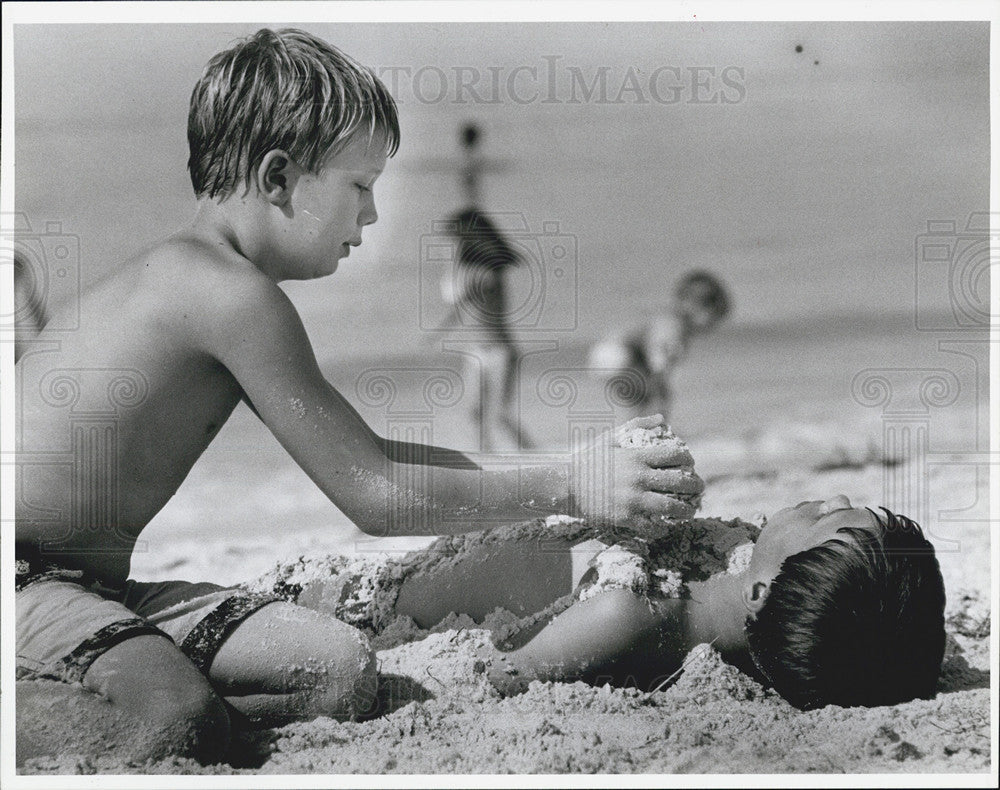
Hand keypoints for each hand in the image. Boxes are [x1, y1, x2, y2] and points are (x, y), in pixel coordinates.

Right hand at [571, 415, 703, 535]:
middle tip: (699, 490)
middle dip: (695, 487)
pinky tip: (665, 527)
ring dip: (685, 511)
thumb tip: (662, 419)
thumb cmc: (589, 460)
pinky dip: (662, 528)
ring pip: (670, 507)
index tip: (691, 465)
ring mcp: (632, 499)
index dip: (688, 460)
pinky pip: (651, 527)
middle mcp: (638, 478)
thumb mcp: (610, 438)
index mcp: (636, 457)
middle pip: (679, 482)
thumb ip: (637, 425)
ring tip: (689, 512)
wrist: (566, 485)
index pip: (674, 456)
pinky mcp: (624, 518)